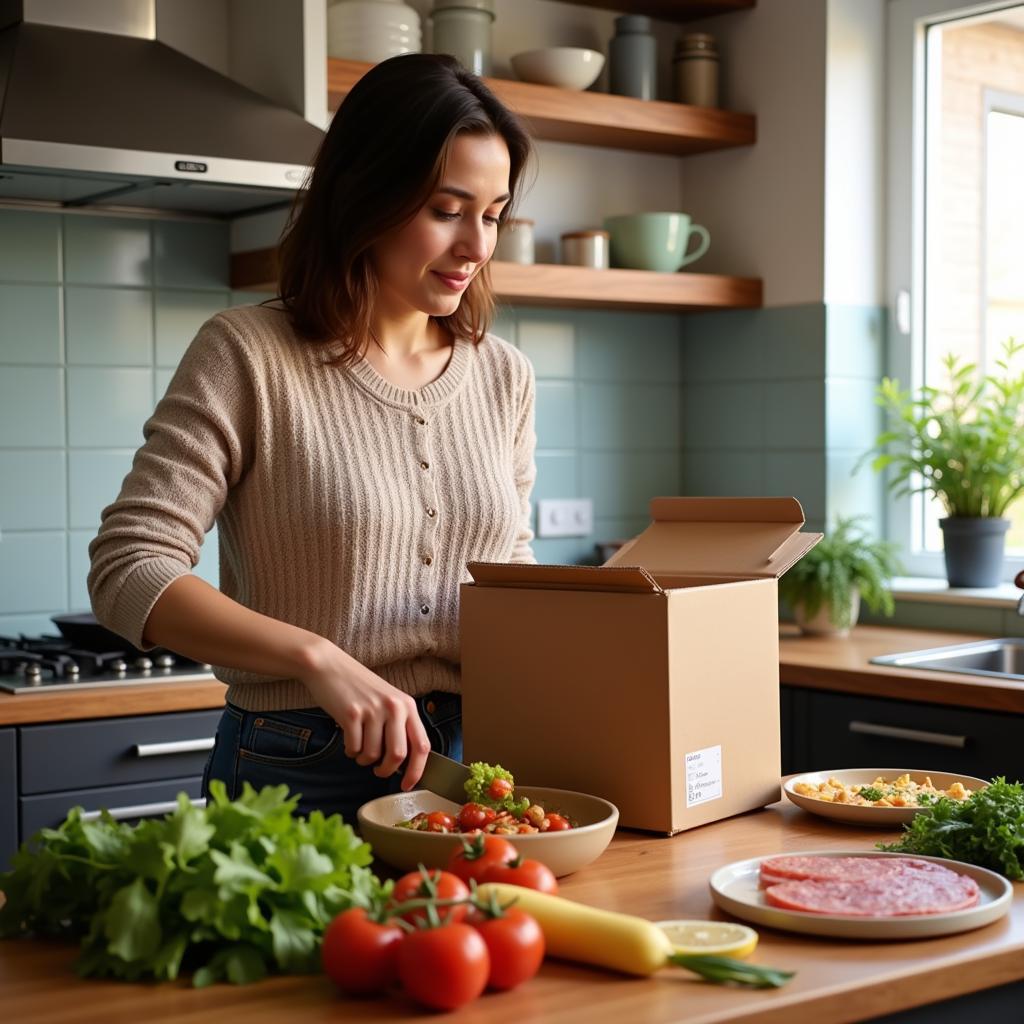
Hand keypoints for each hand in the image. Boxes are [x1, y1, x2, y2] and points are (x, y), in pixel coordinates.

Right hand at [300, 640, 430, 791]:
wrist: (330, 666)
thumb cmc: (359, 688)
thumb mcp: (388, 701)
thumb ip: (398, 726)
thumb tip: (403, 763)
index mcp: (407, 705)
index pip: (422, 745)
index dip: (417, 771)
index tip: (407, 785)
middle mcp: (394, 707)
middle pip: (398, 755)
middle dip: (386, 771)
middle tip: (378, 771)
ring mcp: (373, 710)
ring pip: (373, 755)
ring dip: (364, 760)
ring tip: (359, 748)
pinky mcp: (351, 714)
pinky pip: (354, 748)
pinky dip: (350, 751)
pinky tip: (349, 740)